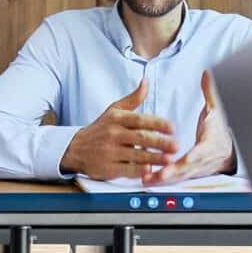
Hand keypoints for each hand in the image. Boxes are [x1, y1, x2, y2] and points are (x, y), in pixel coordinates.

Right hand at [58, 76, 177, 179]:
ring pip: (135, 155)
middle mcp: (112, 134)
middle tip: (176, 145)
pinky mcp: (107, 168)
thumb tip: (146, 81)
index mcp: (117, 119)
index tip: (172, 128)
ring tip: (170, 159)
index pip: (140, 120)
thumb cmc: (100, 129)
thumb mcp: (114, 111)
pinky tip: (151, 170)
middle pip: (140, 137)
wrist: (75, 149)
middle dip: (160, 142)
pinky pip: (126, 169)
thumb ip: (133, 98)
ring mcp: (109, 152)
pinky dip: (139, 171)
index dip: (157, 123)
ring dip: (154, 158)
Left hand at [146, 72, 236, 183]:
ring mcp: (197, 169)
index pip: (201, 152)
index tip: (179, 161)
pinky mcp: (190, 174)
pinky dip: (164, 180)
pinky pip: (176, 178)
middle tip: (155, 176)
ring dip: (163, 179)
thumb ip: (211, 92)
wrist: (228, 149)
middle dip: (171, 173)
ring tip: (146, 179)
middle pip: (188, 169)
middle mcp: (204, 160)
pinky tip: (148, 179)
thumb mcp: (217, 109)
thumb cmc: (218, 128)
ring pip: (180, 176)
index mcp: (211, 144)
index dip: (190, 158)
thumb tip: (208, 72)